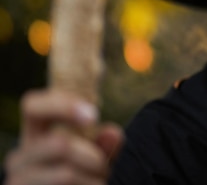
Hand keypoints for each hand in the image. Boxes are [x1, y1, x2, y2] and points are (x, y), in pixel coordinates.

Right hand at [3, 89, 123, 184]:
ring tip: (98, 184)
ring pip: (66, 174)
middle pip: (61, 145)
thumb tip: (112, 133)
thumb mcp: (93, 159)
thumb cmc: (80, 179)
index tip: (94, 116)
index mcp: (34, 136)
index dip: (62, 106)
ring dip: (94, 180)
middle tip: (104, 170)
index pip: (33, 107)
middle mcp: (20, 157)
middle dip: (94, 158)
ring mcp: (18, 179)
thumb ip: (103, 145)